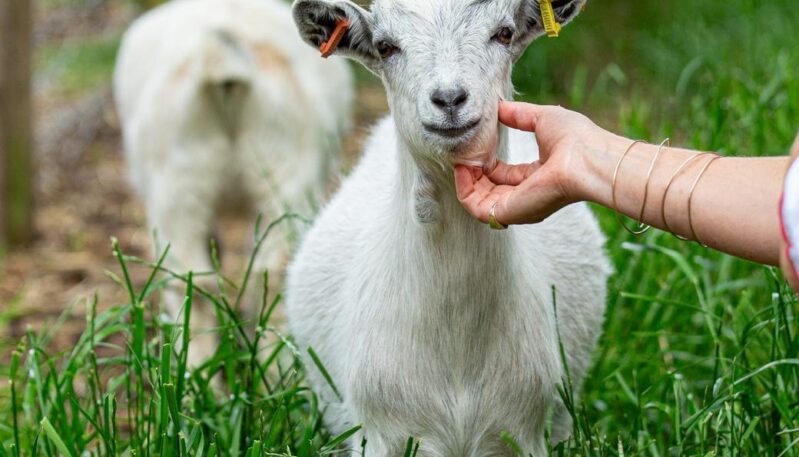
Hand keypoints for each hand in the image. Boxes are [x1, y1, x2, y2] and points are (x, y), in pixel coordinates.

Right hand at [455, 101, 615, 224]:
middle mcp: (526, 195)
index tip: (473, 148)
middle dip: (470, 174)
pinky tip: (464, 170)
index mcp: (536, 177)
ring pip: (478, 201)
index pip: (502, 175)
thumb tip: (499, 106)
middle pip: (488, 190)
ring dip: (464, 182)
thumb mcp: (541, 118)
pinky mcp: (510, 212)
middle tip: (461, 155)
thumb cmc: (575, 139)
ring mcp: (518, 206)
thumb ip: (518, 115)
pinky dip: (465, 191)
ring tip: (460, 161)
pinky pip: (477, 208)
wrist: (587, 158)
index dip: (484, 163)